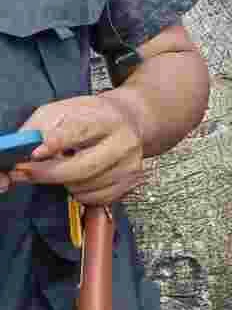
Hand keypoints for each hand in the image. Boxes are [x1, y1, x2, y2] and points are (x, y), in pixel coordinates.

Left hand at [5, 95, 144, 205]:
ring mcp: (130, 164)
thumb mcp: (60, 110)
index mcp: (107, 119)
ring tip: (65, 166)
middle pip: (82, 168)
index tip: (36, 153)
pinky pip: (95, 199)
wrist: (128, 120)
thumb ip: (37, 128)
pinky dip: (80, 193)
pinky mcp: (130, 182)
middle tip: (25, 172)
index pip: (81, 131)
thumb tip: (23, 152)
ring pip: (84, 187)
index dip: (56, 143)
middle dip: (47, 174)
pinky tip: (80, 178)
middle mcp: (125, 142)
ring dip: (64, 182)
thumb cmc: (89, 116)